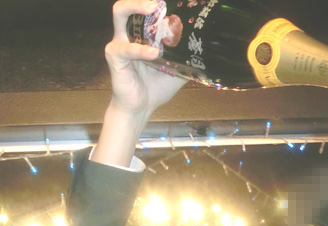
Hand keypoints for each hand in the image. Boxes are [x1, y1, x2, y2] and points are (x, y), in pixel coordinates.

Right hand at [107, 0, 185, 116]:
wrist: (141, 107)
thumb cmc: (155, 88)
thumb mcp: (177, 71)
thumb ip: (187, 59)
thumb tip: (207, 52)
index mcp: (144, 35)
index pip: (147, 11)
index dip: (156, 3)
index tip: (175, 3)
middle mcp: (130, 34)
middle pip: (130, 4)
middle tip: (159, 2)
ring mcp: (120, 43)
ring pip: (120, 13)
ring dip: (135, 6)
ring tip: (153, 9)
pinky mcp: (115, 56)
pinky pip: (126, 48)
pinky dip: (140, 50)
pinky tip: (154, 53)